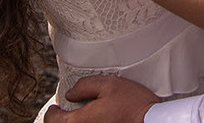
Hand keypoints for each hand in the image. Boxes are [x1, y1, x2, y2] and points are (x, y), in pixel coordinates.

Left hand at [42, 76, 159, 122]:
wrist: (151, 122)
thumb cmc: (133, 105)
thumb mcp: (108, 85)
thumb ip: (85, 86)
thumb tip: (71, 93)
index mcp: (80, 121)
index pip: (53, 121)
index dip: (51, 112)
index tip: (55, 108)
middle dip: (60, 121)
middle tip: (64, 113)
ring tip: (80, 117)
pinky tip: (94, 121)